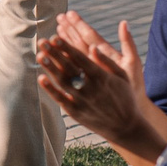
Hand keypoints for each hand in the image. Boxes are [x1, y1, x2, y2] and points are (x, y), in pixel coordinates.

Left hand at [36, 10, 153, 149]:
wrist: (126, 128)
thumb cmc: (125, 98)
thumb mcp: (123, 77)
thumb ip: (107, 61)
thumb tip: (92, 46)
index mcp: (101, 76)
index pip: (80, 58)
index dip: (66, 47)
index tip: (55, 37)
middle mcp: (90, 88)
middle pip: (69, 67)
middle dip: (54, 53)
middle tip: (42, 41)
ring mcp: (82, 101)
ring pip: (63, 82)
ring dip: (50, 68)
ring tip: (40, 55)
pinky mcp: (76, 113)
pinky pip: (61, 99)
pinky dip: (50, 89)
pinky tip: (41, 78)